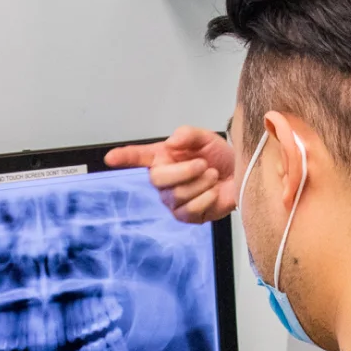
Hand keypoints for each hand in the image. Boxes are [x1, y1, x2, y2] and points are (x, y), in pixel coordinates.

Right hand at [105, 126, 238, 223]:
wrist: (240, 175)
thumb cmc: (219, 157)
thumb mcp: (206, 138)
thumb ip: (188, 134)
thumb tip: (172, 141)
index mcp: (162, 157)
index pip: (138, 157)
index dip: (124, 157)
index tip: (110, 158)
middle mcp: (163, 180)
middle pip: (157, 179)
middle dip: (185, 171)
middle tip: (204, 164)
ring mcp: (172, 200)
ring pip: (176, 195)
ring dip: (201, 183)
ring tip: (212, 176)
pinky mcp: (186, 215)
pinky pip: (189, 210)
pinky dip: (205, 198)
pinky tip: (213, 191)